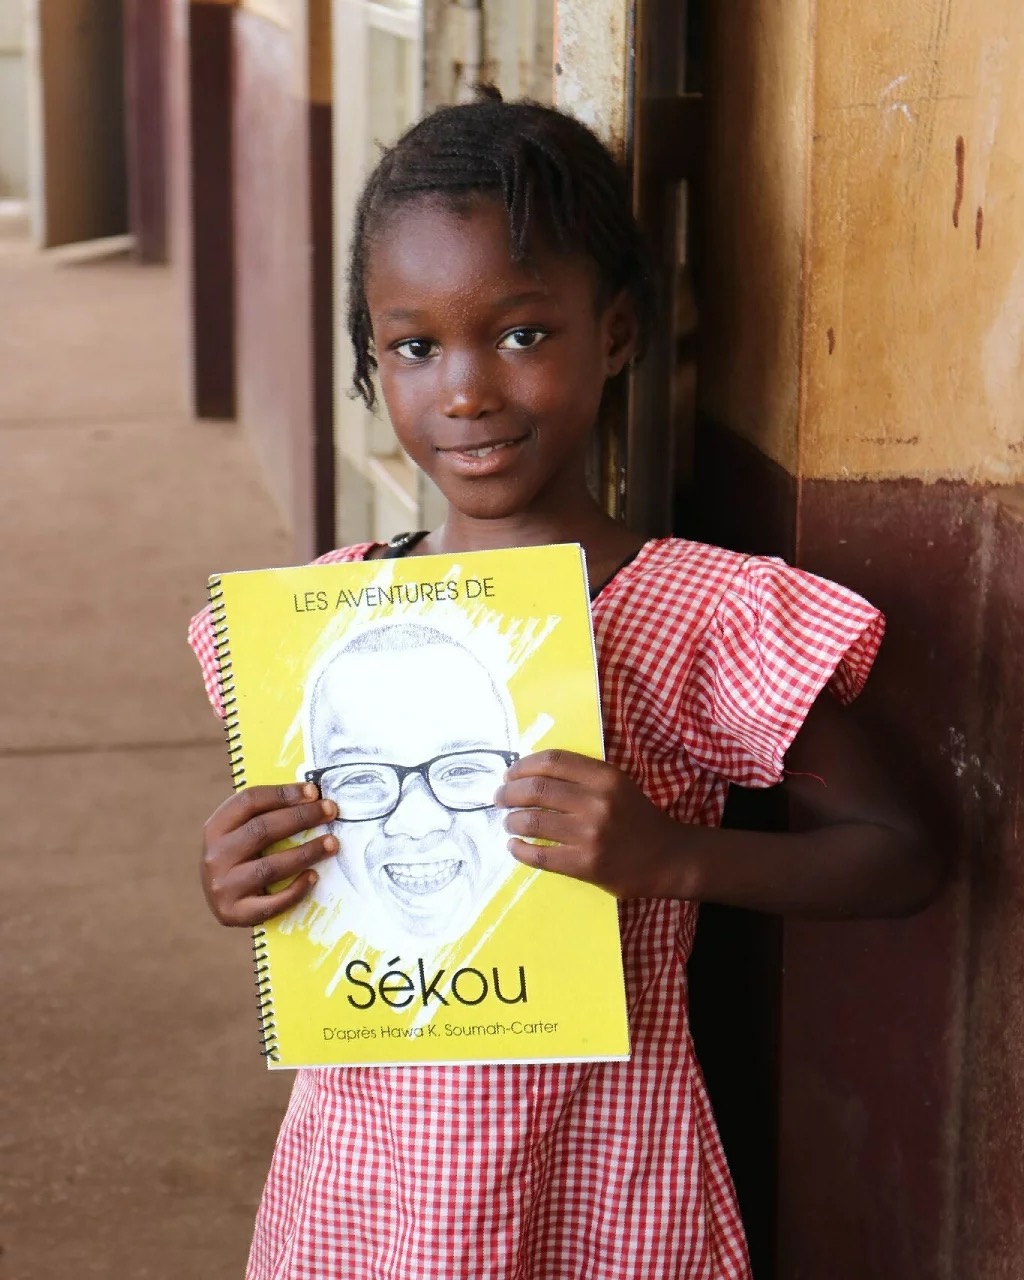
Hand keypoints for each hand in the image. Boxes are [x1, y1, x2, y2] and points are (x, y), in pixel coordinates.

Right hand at [201, 783, 338, 925]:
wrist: (222, 901)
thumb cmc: (242, 858)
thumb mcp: (242, 832)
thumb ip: (268, 815)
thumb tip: (314, 797)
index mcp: (216, 827)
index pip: (249, 801)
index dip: (283, 793)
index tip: (314, 791)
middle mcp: (215, 855)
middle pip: (262, 830)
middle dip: (301, 817)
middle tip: (331, 811)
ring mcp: (222, 886)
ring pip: (269, 867)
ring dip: (306, 852)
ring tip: (332, 844)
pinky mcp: (233, 913)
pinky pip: (271, 903)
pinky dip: (295, 890)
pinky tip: (314, 877)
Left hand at [494, 750, 684, 899]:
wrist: (668, 858)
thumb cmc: (637, 819)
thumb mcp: (617, 786)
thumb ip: (581, 777)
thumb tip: (528, 774)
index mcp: (605, 777)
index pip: (552, 761)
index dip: (523, 765)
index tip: (509, 773)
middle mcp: (597, 802)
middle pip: (536, 789)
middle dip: (508, 792)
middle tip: (499, 798)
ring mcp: (590, 835)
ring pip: (533, 821)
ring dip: (511, 820)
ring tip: (508, 822)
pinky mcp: (585, 864)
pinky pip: (539, 854)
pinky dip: (519, 849)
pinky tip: (515, 846)